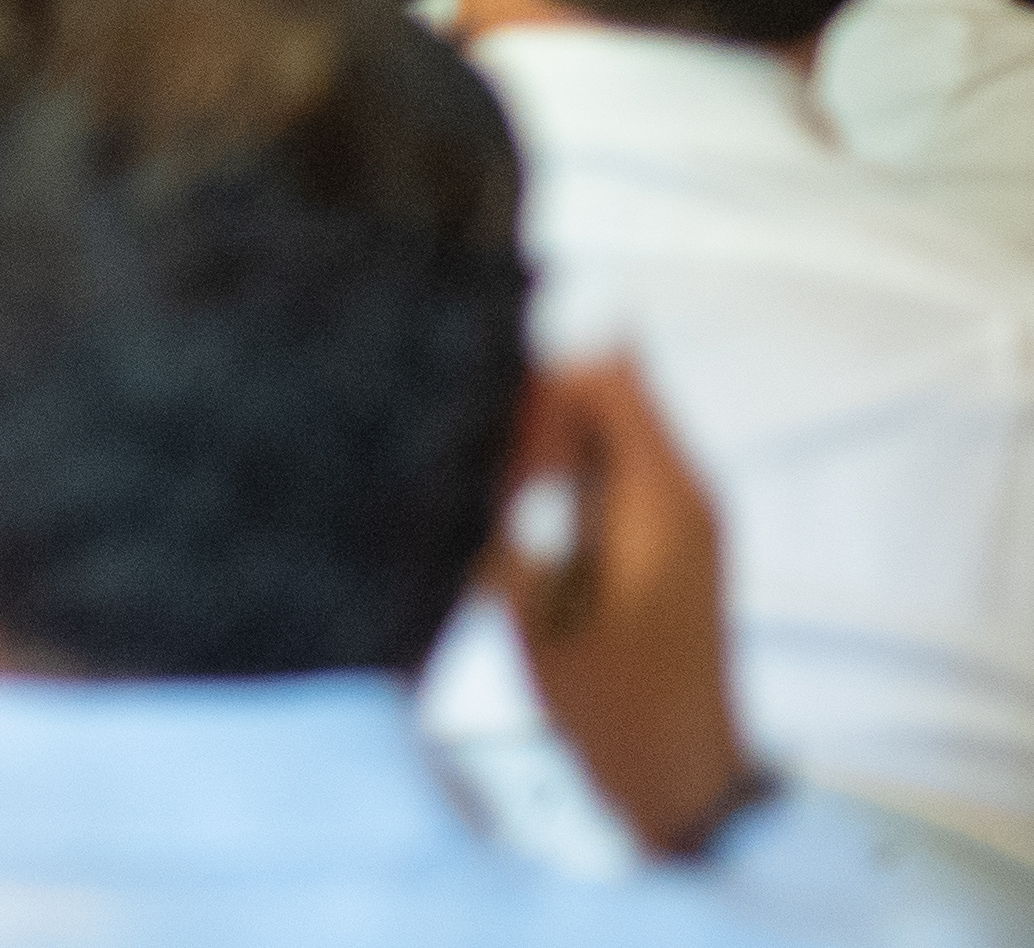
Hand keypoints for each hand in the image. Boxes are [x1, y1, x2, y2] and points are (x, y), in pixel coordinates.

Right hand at [489, 360, 757, 860]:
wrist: (676, 784)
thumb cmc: (607, 702)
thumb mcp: (541, 595)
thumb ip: (524, 481)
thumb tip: (499, 373)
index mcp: (661, 485)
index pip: (601, 351)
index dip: (527, 324)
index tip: (442, 319)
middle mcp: (677, 477)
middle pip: (594, 373)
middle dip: (516, 370)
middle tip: (428, 385)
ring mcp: (672, 502)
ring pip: (589, 413)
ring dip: (526, 419)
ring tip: (449, 434)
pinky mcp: (653, 527)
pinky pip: (594, 457)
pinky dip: (544, 459)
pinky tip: (492, 487)